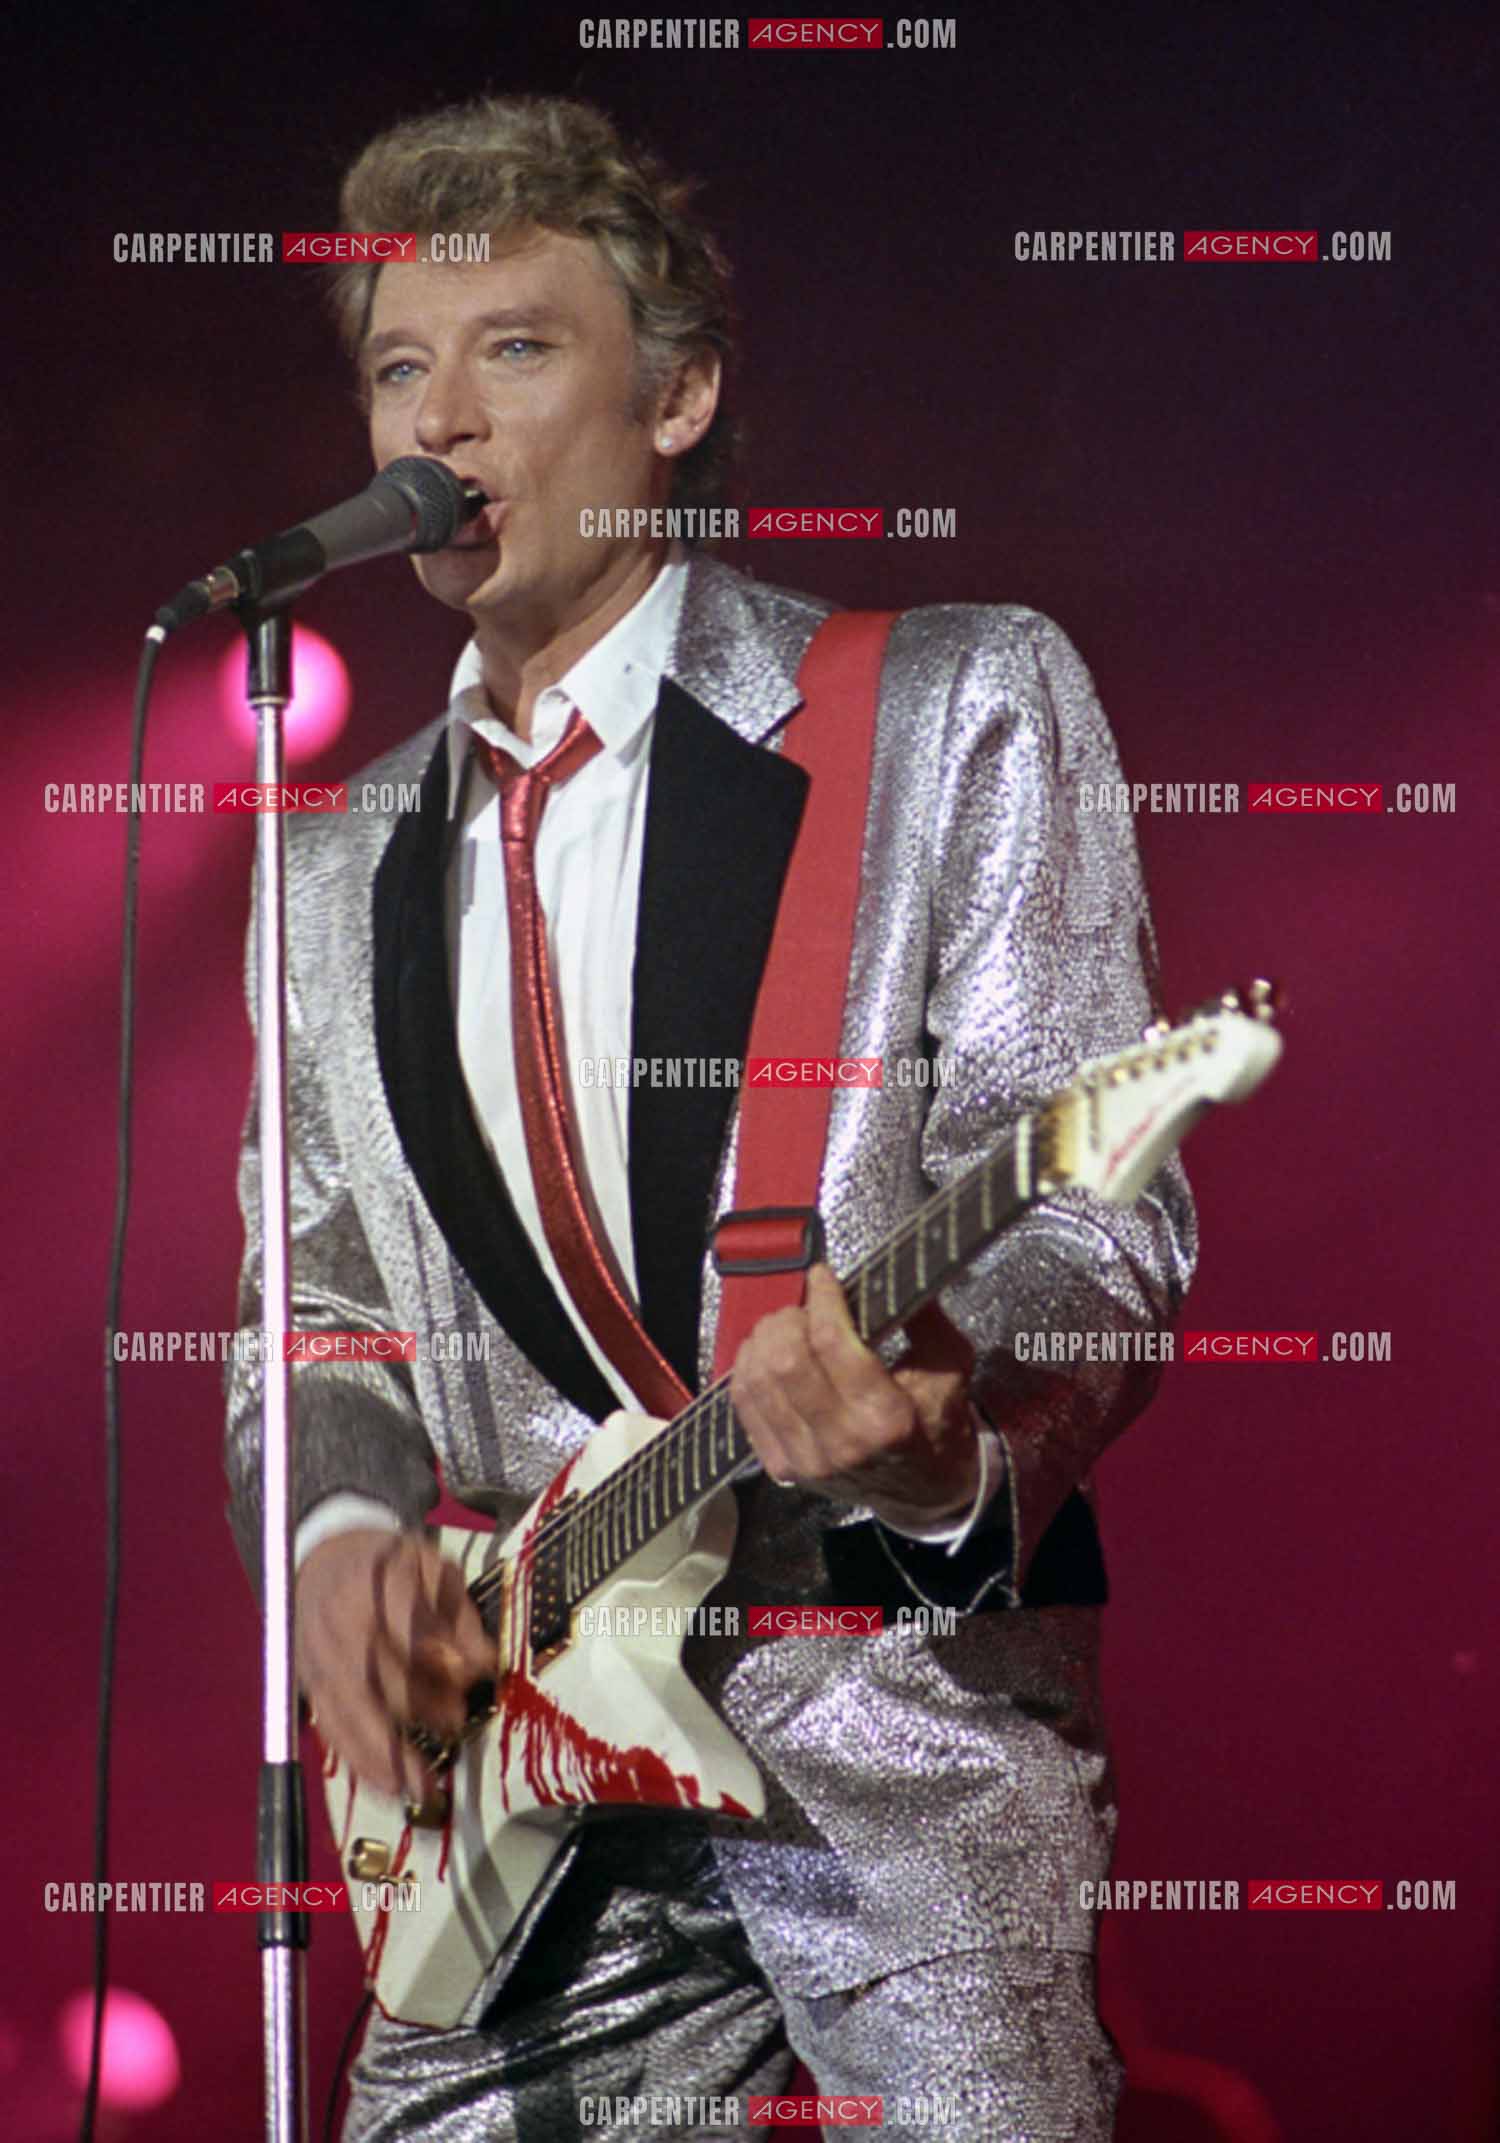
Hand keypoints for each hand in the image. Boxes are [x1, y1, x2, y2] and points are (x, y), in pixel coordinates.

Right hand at [295, 1529, 493, 1799]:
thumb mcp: (431, 1568)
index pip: (404, 1619)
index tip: (477, 1668)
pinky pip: (333, 1732)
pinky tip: (391, 1786)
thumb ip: (457, 1614)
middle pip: (373, 1672)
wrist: (324, 1561)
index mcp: (372, 1583)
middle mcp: (339, 1624)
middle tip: (457, 1719)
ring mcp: (321, 1660)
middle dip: (418, 1702)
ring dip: (387, 1754)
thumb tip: (483, 1662)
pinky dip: (362, 1763)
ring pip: (349, 1713)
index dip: (440, 1649)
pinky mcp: (314, 1688)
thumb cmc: (384, 1566)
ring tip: (424, 1785)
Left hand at [730, 1264, 980, 1528]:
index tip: (822, 1275)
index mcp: (886, 1418)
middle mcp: (841, 1442)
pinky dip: (748, 1369)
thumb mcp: (950, 1367)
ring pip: (758, 1380)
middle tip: (803, 1307)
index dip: (822, 1299)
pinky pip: (744, 1405)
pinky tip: (765, 1353)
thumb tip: (893, 1272)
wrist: (924, 1492)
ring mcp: (805, 1459)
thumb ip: (924, 1318)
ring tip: (785, 1327)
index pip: (833, 1342)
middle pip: (786, 1360)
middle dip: (788, 1319)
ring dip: (765, 1339)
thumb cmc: (937, 1423)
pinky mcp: (780, 1466)